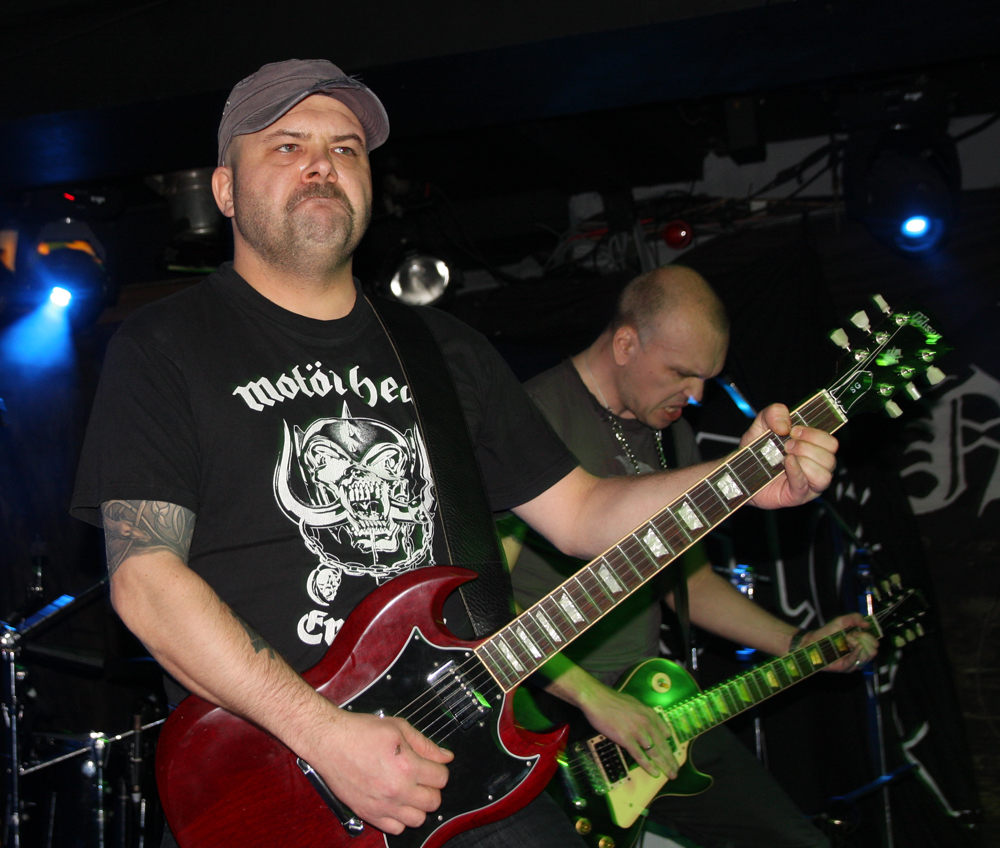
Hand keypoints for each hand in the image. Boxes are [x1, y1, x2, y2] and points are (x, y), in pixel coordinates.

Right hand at [311, 710, 453, 834]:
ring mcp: (382, 805)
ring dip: (418, 805)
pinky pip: (396, 829)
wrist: (329, 741)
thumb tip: (445, 756)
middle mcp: (396, 790)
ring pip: (418, 820)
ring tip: (410, 790)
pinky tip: (395, 802)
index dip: (440, 769)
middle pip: (434, 802)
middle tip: (423, 776)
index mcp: (407, 767)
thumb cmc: (360, 732)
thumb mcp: (398, 727)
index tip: (433, 765)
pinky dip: (400, 818)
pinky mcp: (368, 814)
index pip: (441, 778)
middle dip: (432, 788)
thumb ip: (425, 744)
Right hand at [578, 679, 678, 779]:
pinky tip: (654, 772)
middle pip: (662, 745)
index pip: (665, 732)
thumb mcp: (634, 703)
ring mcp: (637, 731)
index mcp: (649, 713)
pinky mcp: (626, 738)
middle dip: (671, 760)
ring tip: (670, 775)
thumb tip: (648, 721)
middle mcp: (646, 723)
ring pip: (654, 752)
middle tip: (676, 771)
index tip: (673, 754)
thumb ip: (643, 714)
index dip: (670, 745)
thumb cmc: (612, 700)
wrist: (597, 698)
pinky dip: (648, 765)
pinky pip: (640, 755)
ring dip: (664, 765)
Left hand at [742, 404, 837, 508]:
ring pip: (825, 473)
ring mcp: (810, 482)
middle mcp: (816, 465)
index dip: (815, 434)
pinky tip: (786, 463)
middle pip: (830, 456)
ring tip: (785, 456)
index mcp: (813, 447)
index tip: (793, 430)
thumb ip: (773, 413)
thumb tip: (786, 424)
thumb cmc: (756, 451)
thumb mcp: (762, 425)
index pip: (830, 441)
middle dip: (807, 446)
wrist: (739, 472)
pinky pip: (808, 484)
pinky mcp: (799, 495)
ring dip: (805, 460)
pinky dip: (797, 471)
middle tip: (786, 444)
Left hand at [801, 614, 878, 672]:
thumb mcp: (842, 621)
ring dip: (859, 645)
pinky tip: (853, 645)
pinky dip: (857, 652)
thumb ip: (855, 618)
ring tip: (847, 640)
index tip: (858, 630)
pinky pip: (857, 661)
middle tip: (853, 635)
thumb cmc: (828, 632)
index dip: (869, 636)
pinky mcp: (847, 668)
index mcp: (861, 644)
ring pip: (867, 656)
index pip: (875, 643)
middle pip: (873, 650)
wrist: (813, 641)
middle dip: (865, 640)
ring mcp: (854, 662)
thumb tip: (868, 624)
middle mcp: (859, 654)